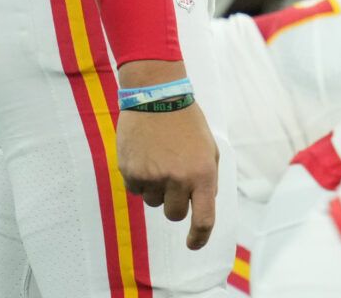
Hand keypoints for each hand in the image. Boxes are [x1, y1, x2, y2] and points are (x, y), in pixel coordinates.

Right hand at [115, 61, 219, 249]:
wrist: (157, 96)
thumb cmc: (187, 123)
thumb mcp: (209, 149)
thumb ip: (207, 180)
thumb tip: (201, 206)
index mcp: (203, 174)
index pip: (204, 219)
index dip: (199, 238)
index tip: (193, 244)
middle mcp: (178, 179)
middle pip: (175, 215)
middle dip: (175, 204)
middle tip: (174, 180)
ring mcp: (153, 176)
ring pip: (153, 202)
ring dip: (157, 188)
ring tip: (160, 158)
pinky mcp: (131, 171)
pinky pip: (136, 189)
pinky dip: (141, 178)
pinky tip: (145, 155)